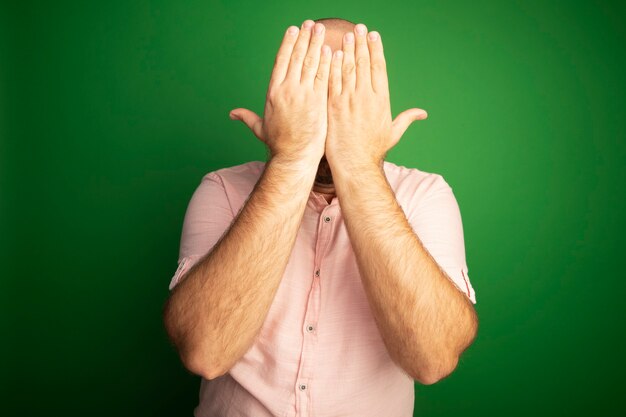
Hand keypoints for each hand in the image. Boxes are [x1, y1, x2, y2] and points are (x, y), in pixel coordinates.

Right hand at [229, 20, 331, 164]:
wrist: (293, 156)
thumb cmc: (279, 145)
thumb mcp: (260, 128)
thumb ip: (247, 117)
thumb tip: (232, 114)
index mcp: (273, 92)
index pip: (280, 61)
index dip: (287, 44)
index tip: (292, 31)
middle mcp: (287, 90)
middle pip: (296, 57)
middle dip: (303, 38)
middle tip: (309, 24)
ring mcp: (303, 94)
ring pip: (310, 62)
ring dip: (315, 43)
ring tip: (320, 29)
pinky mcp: (317, 101)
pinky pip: (322, 76)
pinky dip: (326, 61)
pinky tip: (330, 49)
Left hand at [326, 24, 427, 168]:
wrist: (355, 164)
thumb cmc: (374, 151)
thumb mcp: (393, 133)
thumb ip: (406, 119)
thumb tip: (422, 113)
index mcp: (382, 100)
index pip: (379, 68)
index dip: (376, 50)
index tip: (374, 35)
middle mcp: (366, 97)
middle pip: (364, 63)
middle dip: (361, 43)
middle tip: (359, 28)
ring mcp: (349, 101)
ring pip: (348, 69)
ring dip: (347, 49)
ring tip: (346, 34)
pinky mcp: (334, 106)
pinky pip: (333, 81)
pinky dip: (332, 66)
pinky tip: (332, 53)